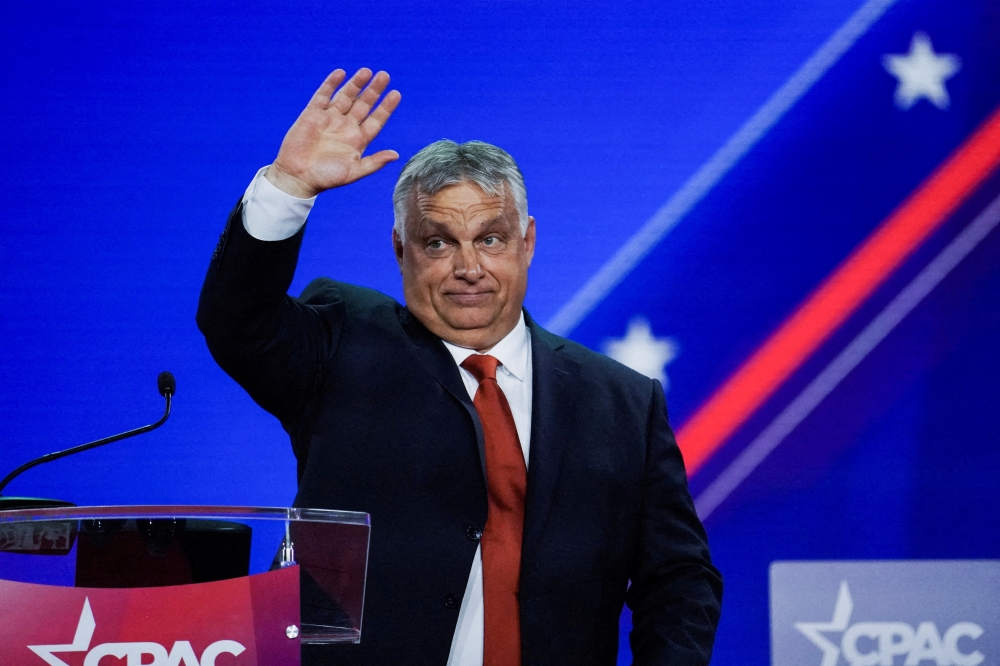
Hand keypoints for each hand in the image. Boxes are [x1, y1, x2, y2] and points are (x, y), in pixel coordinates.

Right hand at [266, 68, 401, 197]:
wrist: (298, 177)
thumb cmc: (326, 178)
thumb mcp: (354, 172)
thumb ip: (374, 162)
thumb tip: (396, 155)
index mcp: (358, 139)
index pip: (376, 119)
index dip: (386, 107)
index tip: (396, 94)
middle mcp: (345, 126)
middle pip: (364, 104)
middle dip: (374, 90)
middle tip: (385, 75)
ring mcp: (329, 119)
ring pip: (346, 96)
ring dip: (356, 84)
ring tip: (367, 71)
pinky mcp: (312, 114)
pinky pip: (323, 95)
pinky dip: (331, 84)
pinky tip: (341, 73)